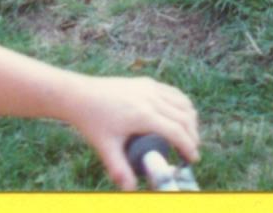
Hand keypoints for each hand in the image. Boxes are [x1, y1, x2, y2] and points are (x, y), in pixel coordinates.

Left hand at [66, 75, 199, 191]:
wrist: (80, 96)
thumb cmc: (92, 122)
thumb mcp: (105, 148)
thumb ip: (119, 169)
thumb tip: (130, 189)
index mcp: (143, 115)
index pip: (176, 131)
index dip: (188, 146)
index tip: (193, 159)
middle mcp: (151, 98)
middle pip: (184, 117)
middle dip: (192, 135)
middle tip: (191, 151)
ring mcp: (150, 88)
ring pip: (182, 103)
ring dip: (191, 119)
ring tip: (189, 135)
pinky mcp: (147, 82)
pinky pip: (173, 93)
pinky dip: (183, 105)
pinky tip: (182, 114)